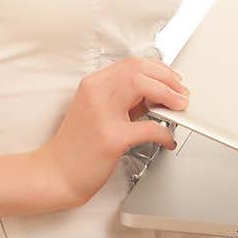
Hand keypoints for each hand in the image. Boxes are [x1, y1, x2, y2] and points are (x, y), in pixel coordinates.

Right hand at [39, 57, 189, 209]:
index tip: (172, 79)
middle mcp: (95, 94)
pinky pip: (148, 127)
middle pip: (140, 69)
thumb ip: (123, 100)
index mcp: (92, 85)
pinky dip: (165, 133)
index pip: (131, 63)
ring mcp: (102, 114)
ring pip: (144, 86)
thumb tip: (155, 95)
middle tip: (181, 93)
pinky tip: (167, 140)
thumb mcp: (96, 111)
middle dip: (168, 78)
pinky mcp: (111, 138)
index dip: (159, 69)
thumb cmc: (76, 146)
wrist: (55, 173)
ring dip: (170, 95)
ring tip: (179, 108)